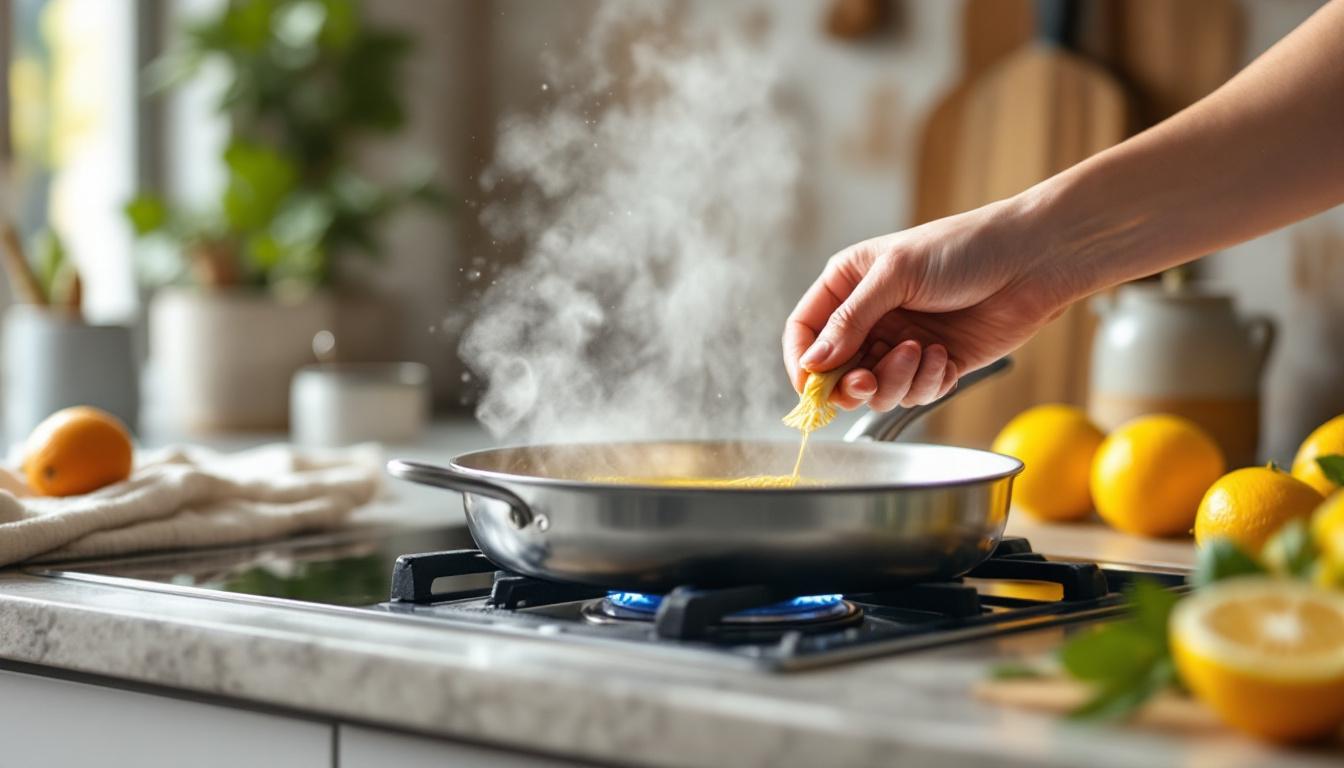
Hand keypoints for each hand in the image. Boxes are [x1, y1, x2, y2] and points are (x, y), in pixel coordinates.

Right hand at [782, 198, 1081, 409]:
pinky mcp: (936, 365)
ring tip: (921, 352)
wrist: (1032, 260)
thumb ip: (850, 321)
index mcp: (849, 285)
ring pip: (876, 389)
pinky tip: (945, 356)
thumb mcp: (895, 274)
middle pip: (837, 370)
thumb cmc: (964, 249)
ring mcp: (902, 343)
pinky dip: (928, 381)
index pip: (805, 331)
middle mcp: (871, 317)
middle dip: (851, 383)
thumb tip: (814, 363)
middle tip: (866, 382)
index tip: (811, 386)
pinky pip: (915, 393)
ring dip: (895, 380)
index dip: (803, 362)